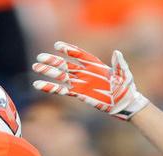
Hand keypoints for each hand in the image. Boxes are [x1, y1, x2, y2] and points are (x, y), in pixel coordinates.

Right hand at [32, 41, 149, 120]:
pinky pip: (63, 91)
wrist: (125, 103)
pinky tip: (40, 85)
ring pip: (62, 77)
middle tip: (39, 58)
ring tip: (36, 68)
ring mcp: (81, 83)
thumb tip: (117, 53)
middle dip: (53, 61)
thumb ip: (119, 64)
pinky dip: (52, 88)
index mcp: (95, 65)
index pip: (79, 55)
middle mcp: (86, 73)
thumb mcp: (124, 74)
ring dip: (49, 73)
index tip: (57, 45)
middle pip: (66, 65)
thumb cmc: (126, 87)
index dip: (69, 50)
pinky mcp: (80, 94)